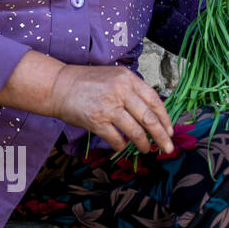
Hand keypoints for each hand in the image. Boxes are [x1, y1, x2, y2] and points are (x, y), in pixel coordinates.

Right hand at [47, 64, 173, 154]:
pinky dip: (122, 146)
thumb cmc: (86, 82)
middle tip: (168, 148)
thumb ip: (131, 90)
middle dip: (161, 137)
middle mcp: (121, 91)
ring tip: (146, 150)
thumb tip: (150, 113)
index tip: (170, 131)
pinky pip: (116, 139)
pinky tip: (122, 148)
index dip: (165, 119)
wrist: (58, 85)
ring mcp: (109, 106)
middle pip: (149, 119)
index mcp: (128, 79)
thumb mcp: (114, 77)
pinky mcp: (96, 121)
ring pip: (135, 131)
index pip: (155, 100)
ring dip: (143, 144)